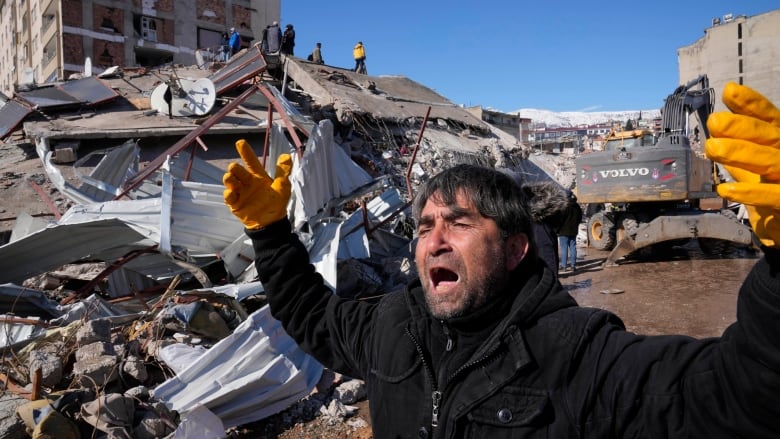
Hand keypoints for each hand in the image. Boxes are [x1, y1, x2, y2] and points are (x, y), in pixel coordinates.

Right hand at [223, 139, 292, 229]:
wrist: (272, 222)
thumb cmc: (277, 203)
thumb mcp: (282, 187)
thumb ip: (282, 172)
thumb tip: (286, 156)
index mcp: (258, 177)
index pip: (251, 162)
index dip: (246, 152)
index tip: (240, 142)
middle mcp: (247, 182)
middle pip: (237, 170)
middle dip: (234, 168)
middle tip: (234, 168)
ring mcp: (240, 192)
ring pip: (230, 181)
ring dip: (228, 178)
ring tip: (230, 177)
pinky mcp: (235, 204)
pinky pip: (229, 197)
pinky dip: (229, 194)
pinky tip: (231, 192)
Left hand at [705, 82, 779, 246]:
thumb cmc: (776, 195)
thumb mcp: (755, 172)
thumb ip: (740, 154)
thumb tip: (716, 133)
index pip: (769, 120)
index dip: (752, 104)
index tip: (730, 91)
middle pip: (769, 136)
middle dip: (742, 127)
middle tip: (714, 121)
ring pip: (770, 161)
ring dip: (741, 153)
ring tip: (713, 148)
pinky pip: (773, 197)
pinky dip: (750, 193)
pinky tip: (724, 190)